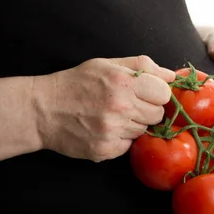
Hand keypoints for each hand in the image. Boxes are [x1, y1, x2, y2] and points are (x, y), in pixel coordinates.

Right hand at [35, 55, 174, 161]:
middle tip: (128, 105)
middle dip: (147, 110)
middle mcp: (120, 107)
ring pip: (143, 131)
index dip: (157, 93)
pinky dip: (120, 140)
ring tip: (112, 116)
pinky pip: (128, 146)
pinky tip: (105, 129)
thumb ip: (143, 66)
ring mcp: (112, 130)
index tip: (147, 93)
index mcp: (123, 82)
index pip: (164, 94)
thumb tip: (172, 76)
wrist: (42, 110)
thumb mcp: (108, 64)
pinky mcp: (105, 149)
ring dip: (133, 124)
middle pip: (157, 115)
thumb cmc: (77, 83)